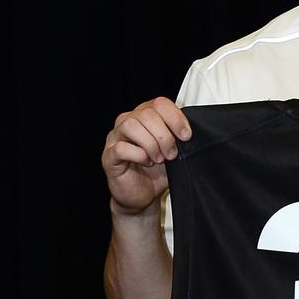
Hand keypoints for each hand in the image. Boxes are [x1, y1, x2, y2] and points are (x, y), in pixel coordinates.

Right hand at [102, 97, 190, 217]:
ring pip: (131, 126)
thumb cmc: (157, 170)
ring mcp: (115, 138)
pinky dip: (138, 155)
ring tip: (160, 158)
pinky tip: (146, 162)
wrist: (143, 194)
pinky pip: (121, 148)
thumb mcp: (174, 150)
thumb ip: (178, 137)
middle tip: (172, 153)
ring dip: (151, 144)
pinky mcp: (108, 155)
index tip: (186, 136)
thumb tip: (190, 131)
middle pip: (146, 114)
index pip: (159, 103)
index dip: (175, 118)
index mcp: (145, 115)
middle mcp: (127, 122)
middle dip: (164, 135)